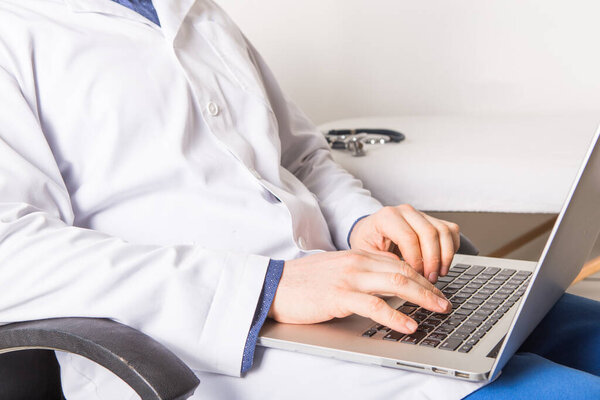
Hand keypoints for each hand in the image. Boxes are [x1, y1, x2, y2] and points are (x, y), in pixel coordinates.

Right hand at [268, 250, 451, 333]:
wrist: (274, 285)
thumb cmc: (303, 281)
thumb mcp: (335, 269)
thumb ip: (359, 272)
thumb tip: (383, 284)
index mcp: (357, 255)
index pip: (398, 262)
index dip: (421, 276)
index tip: (435, 290)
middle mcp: (357, 262)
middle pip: (404, 270)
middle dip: (429, 287)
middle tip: (445, 302)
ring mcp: (349, 278)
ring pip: (396, 283)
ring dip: (422, 298)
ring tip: (438, 310)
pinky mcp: (339, 296)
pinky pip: (374, 306)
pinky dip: (395, 316)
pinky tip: (408, 325)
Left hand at [348, 205, 460, 282]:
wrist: (369, 232)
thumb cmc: (367, 243)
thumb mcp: (366, 254)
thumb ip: (383, 261)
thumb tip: (406, 271)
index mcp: (387, 217)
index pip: (408, 237)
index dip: (416, 259)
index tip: (416, 276)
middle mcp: (406, 212)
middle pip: (429, 233)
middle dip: (433, 260)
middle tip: (430, 279)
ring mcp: (420, 214)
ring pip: (444, 231)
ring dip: (445, 256)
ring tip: (438, 274)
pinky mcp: (432, 220)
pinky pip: (451, 231)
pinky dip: (452, 248)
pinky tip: (444, 263)